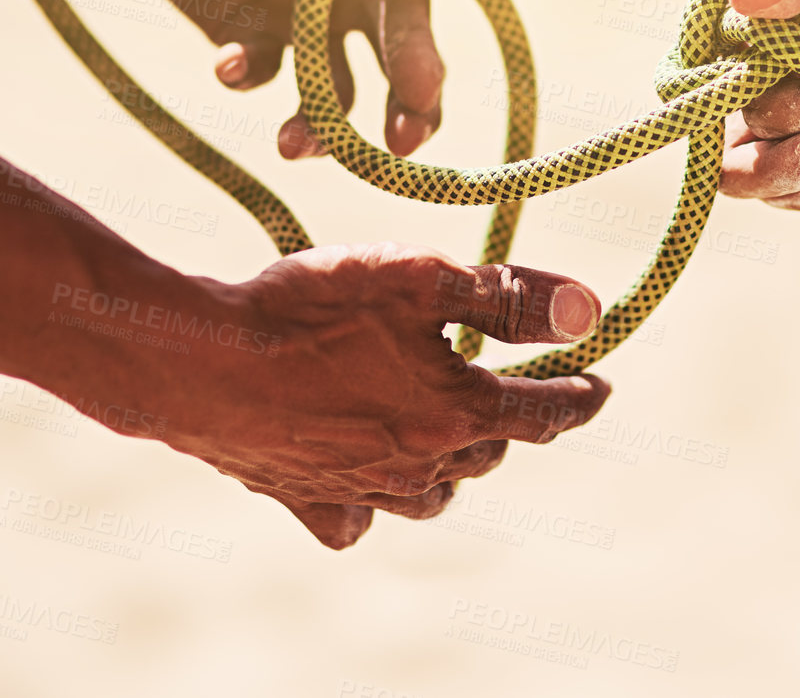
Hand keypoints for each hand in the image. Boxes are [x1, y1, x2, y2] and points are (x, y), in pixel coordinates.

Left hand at [104, 0, 442, 159]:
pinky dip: (250, 77)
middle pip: (392, 56)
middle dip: (402, 108)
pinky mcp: (255, 33)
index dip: (418, 50)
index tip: (421, 96)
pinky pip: (263, 72)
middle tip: (397, 152)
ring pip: (332, 84)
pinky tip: (226, 66)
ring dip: (323, 121)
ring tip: (291, 146)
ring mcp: (304, 13)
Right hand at [143, 244, 611, 550]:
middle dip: (511, 423)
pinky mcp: (303, 497)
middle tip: (516, 394)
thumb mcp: (421, 279)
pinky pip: (354, 519)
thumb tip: (587, 309)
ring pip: (431, 492)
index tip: (600, 387)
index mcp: (456, 413)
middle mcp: (417, 464)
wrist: (198, 361)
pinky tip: (367, 485)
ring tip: (452, 437)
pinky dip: (372, 506)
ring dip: (454, 466)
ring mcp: (359, 489)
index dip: (579, 397)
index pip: (544, 412)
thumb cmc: (312, 308)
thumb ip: (508, 298)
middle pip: (489, 451)